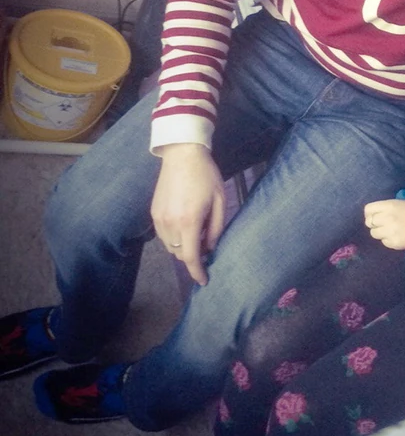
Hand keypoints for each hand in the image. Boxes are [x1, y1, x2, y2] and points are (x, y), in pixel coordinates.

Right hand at [151, 143, 225, 284]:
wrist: (183, 155)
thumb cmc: (206, 176)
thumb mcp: (220, 201)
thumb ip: (216, 229)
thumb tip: (210, 249)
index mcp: (189, 221)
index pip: (191, 258)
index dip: (197, 272)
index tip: (203, 280)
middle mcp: (170, 223)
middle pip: (180, 254)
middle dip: (194, 255)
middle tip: (207, 238)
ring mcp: (159, 219)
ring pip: (170, 247)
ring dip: (183, 246)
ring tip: (196, 227)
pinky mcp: (153, 213)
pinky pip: (163, 235)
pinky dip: (174, 237)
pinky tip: (184, 222)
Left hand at [364, 198, 404, 250]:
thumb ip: (390, 208)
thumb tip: (379, 214)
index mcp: (390, 205)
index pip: (368, 210)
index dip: (370, 213)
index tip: (375, 216)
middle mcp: (387, 218)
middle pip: (369, 223)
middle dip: (375, 224)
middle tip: (384, 225)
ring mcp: (390, 232)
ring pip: (374, 234)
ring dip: (381, 233)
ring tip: (392, 231)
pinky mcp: (395, 244)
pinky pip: (384, 242)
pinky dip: (389, 240)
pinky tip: (398, 237)